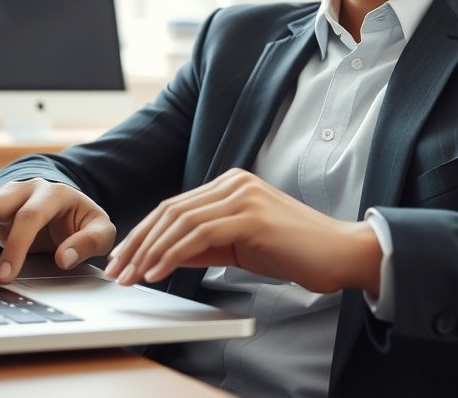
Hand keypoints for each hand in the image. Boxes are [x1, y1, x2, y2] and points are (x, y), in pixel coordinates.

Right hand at [0, 179, 115, 283]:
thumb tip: (64, 258)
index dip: (16, 246)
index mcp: (53, 193)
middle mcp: (21, 189)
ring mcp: (0, 194)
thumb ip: (89, 242)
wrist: (65, 202)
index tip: (5, 277)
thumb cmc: (81, 219)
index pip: (29, 217)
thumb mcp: (99, 229)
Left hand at [104, 169, 380, 294]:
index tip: (123, 259)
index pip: (175, 207)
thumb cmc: (294, 252)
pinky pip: (200, 234)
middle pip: (171, 210)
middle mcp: (234, 183)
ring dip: (150, 251)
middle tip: (117, 269)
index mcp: (231, 185)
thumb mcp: (238, 248)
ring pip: (180, 221)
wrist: (339, 254)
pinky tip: (158, 272)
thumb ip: (204, 246)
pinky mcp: (251, 215)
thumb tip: (162, 255)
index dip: (143, 233)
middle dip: (138, 242)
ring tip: (132, 276)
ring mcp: (243, 196)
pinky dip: (173, 254)